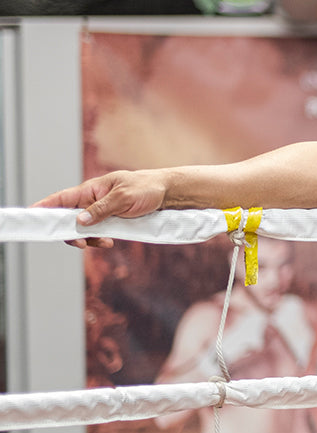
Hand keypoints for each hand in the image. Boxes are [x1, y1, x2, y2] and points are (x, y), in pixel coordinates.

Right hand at [32, 169, 169, 247]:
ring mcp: (100, 211)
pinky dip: (98, 240)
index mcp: (91, 189)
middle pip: (68, 218)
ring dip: (87, 238)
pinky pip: (96, 233)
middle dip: (69, 232)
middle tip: (79, 242)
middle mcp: (92, 200)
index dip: (45, 207)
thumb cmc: (146, 189)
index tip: (31, 216)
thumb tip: (79, 221)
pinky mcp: (110, 220)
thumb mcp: (124, 198)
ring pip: (81, 229)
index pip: (61, 198)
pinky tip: (108, 243)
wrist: (168, 193)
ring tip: (102, 243)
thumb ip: (102, 209)